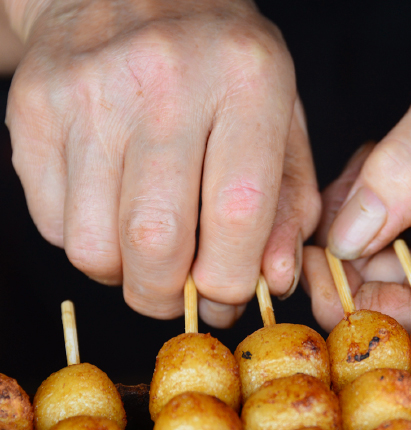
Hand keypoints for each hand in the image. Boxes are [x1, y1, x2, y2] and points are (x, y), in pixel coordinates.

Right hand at [6, 0, 319, 326]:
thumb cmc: (222, 63)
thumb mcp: (282, 117)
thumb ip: (290, 203)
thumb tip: (273, 281)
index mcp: (244, 78)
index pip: (237, 212)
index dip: (232, 280)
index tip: (229, 293)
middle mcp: (163, 80)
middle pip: (156, 241)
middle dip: (169, 296)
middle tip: (181, 293)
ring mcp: (87, 92)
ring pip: (95, 246)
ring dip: (126, 273)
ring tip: (150, 247)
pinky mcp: (32, 108)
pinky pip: (54, 224)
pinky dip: (90, 241)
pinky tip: (114, 207)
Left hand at [304, 18, 410, 330]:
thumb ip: (402, 172)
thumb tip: (348, 240)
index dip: (351, 297)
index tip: (317, 252)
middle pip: (399, 300)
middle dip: (353, 246)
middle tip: (356, 176)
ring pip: (406, 282)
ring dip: (374, 228)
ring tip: (384, 164)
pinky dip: (397, 227)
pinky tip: (406, 179)